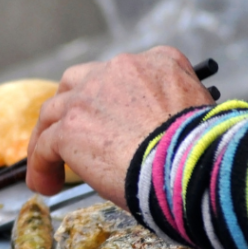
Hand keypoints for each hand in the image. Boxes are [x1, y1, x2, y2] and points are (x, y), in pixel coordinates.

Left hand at [26, 46, 214, 207]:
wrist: (194, 165)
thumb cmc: (205, 151)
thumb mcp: (198, 114)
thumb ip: (171, 111)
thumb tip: (157, 136)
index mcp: (159, 62)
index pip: (124, 72)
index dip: (110, 97)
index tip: (109, 120)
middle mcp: (121, 70)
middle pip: (78, 81)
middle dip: (70, 107)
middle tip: (69, 135)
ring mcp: (91, 95)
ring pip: (54, 111)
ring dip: (48, 138)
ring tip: (49, 166)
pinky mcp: (71, 126)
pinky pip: (45, 146)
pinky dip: (41, 166)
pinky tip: (46, 185)